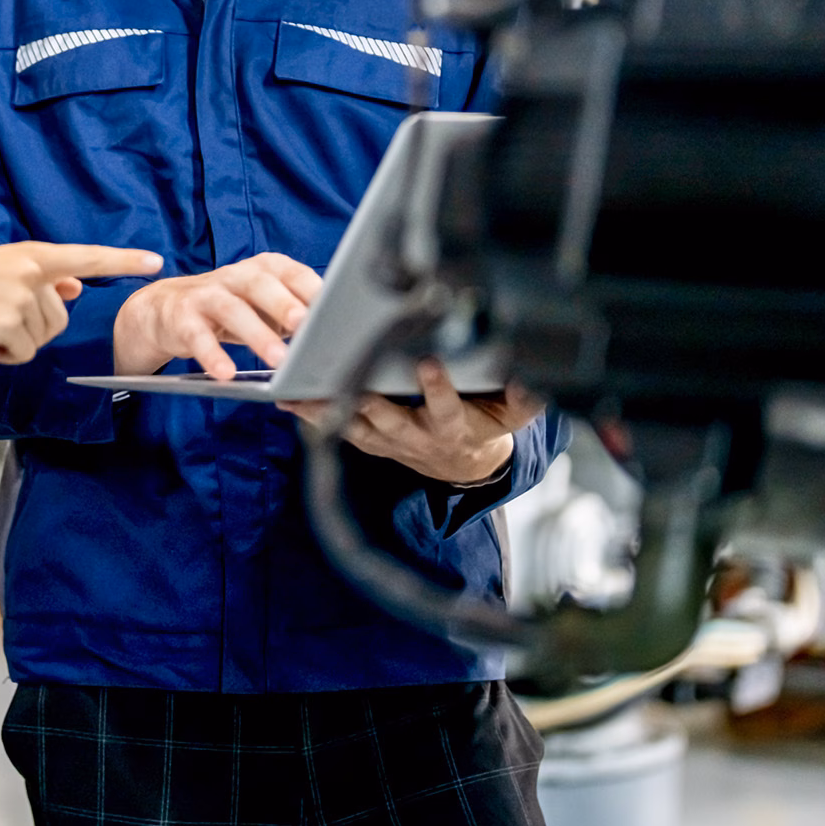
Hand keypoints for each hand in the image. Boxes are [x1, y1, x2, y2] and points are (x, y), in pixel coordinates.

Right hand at [0, 242, 162, 364]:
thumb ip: (40, 279)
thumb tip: (74, 286)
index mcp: (28, 253)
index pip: (86, 256)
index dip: (123, 260)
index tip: (155, 262)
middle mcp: (28, 270)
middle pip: (60, 316)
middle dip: (34, 328)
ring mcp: (18, 295)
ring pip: (42, 336)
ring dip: (17, 342)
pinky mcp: (7, 320)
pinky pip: (23, 352)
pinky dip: (5, 356)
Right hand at [112, 253, 322, 379]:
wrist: (166, 309)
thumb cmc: (230, 310)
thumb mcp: (263, 308)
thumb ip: (292, 317)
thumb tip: (331, 340)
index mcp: (263, 269)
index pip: (291, 272)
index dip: (310, 288)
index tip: (331, 307)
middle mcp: (236, 275)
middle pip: (261, 284)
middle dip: (283, 303)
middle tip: (304, 325)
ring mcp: (206, 293)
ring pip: (232, 309)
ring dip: (256, 334)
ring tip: (277, 360)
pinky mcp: (182, 316)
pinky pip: (197, 335)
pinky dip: (211, 354)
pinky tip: (225, 373)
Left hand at [282, 362, 543, 485]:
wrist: (464, 461)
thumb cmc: (487, 424)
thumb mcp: (516, 414)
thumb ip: (527, 396)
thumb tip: (537, 375)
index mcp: (453, 427)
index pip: (446, 408)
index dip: (438, 388)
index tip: (428, 364)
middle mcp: (417, 436)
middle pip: (391, 418)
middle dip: (372, 399)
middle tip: (350, 378)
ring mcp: (389, 440)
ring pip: (355, 424)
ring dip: (329, 408)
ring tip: (302, 387)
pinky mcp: (368, 439)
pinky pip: (335, 428)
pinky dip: (311, 414)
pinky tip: (287, 397)